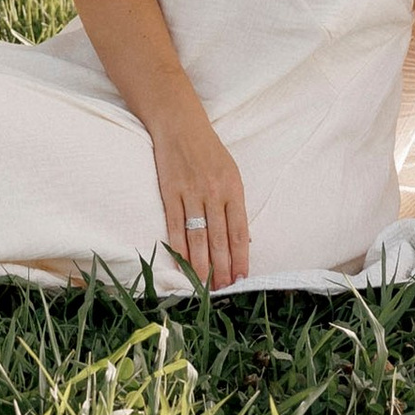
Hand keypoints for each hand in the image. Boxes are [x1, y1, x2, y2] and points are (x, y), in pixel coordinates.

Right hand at [153, 116, 251, 287]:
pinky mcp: (170, 192)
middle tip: (222, 289)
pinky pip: (174, 226)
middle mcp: (214, 193)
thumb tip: (244, 239)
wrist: (180, 124)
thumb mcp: (231, 173)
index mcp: (233, 189)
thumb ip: (235, 205)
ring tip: (204, 284)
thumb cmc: (209, 151)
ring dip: (200, 264)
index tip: (242, 277)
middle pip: (219, 239)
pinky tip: (181, 263)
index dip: (240, 257)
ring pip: (197, 237)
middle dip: (222, 267)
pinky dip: (178, 248)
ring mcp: (191, 193)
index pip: (239, 231)